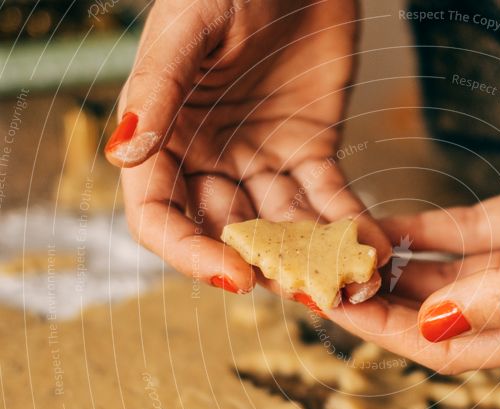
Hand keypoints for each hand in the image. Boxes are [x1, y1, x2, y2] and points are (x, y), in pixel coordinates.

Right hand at [107, 0, 388, 298]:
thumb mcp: (190, 27)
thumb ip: (158, 88)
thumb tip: (124, 153)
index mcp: (165, 137)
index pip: (161, 216)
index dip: (191, 254)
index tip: (236, 277)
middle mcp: (210, 159)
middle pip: (229, 232)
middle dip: (268, 266)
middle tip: (311, 291)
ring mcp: (262, 160)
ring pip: (286, 226)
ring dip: (317, 258)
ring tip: (354, 284)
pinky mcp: (311, 152)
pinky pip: (330, 199)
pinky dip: (352, 226)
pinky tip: (376, 251)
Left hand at [329, 50, 499, 372]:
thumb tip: (435, 325)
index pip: (457, 348)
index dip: (392, 334)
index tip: (338, 312)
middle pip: (442, 314)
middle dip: (382, 302)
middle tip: (325, 282)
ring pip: (448, 275)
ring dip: (397, 267)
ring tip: (343, 253)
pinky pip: (464, 231)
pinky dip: (424, 231)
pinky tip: (384, 225)